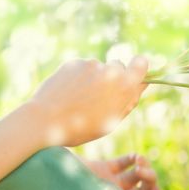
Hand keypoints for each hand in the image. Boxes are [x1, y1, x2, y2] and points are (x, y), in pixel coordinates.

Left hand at [27, 56, 148, 147]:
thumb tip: (142, 83)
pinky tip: (69, 93)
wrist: (46, 120)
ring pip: (98, 68)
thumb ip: (130, 99)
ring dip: (94, 79)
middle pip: (118, 66)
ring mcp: (91, 65)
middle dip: (113, 77)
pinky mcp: (74, 63)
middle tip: (100, 97)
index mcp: (124, 86)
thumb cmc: (83, 127)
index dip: (138, 68)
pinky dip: (78, 78)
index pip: (141, 63)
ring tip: (79, 99)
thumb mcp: (113, 119)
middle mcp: (110, 70)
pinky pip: (82, 68)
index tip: (132, 76)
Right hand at [82, 153, 163, 189]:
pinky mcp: (102, 169)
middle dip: (151, 181)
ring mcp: (110, 184)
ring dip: (144, 167)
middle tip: (143, 173)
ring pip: (137, 175)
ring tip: (139, 161)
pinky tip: (134, 157)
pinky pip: (124, 163)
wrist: (50, 185)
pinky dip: (133, 158)